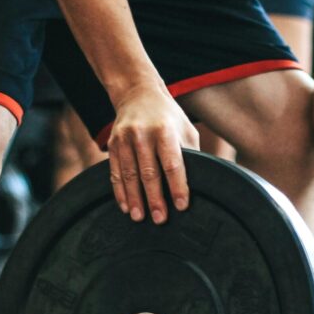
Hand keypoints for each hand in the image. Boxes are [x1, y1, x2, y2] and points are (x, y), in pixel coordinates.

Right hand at [107, 83, 199, 223]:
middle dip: (154, 198)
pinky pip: (115, 172)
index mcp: (165, 130)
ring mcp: (124, 139)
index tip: (181, 206)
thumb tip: (201, 182)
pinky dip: (120, 191)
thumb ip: (190, 154)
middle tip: (160, 219)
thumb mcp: (186, 129)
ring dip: (134, 199)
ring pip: (129, 174)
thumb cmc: (169, 117)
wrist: (137, 94)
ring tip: (139, 217)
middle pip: (149, 172)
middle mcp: (142, 134)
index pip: (172, 163)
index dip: (177, 186)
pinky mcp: (113, 144)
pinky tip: (125, 206)